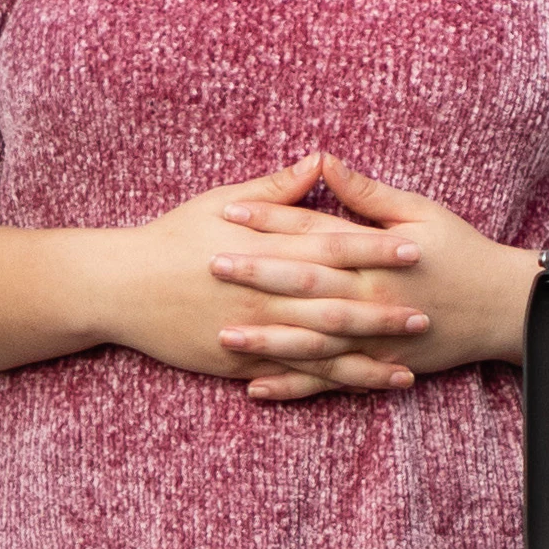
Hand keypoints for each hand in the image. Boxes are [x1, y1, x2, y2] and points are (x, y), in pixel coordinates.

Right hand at [82, 159, 433, 398]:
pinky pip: (295, 377)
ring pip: (323, 349)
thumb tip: (321, 160)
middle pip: (337, 302)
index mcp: (268, 249)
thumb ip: (277, 188)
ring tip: (410, 364)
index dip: (377, 249)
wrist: (122, 286)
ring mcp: (256, 332)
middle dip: (384, 309)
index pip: (333, 246)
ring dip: (368, 356)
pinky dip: (331, 384)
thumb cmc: (173, 237)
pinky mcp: (242, 363)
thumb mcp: (221, 201)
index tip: (416, 250)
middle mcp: (267, 293)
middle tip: (427, 313)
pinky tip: (362, 388)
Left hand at [206, 157, 544, 394]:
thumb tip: (324, 161)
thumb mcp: (420, 212)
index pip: (314, 234)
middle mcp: (372, 297)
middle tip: (209, 267)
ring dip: (266, 341)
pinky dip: (294, 387)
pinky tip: (256, 388)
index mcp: (378, 255)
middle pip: (305, 286)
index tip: (228, 212)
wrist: (504, 307)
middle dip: (255, 277)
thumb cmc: (460, 251)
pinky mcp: (379, 365)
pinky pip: (330, 381)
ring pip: (312, 341)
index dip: (270, 221)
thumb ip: (367, 194)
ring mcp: (374, 338)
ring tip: (222, 337)